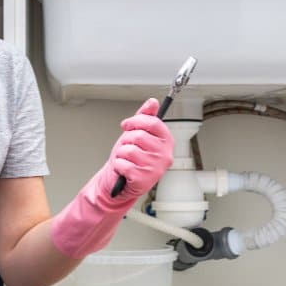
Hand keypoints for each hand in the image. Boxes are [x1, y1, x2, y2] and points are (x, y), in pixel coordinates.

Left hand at [50, 98, 174, 258]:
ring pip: (129, 149)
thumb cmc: (131, 158)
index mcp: (166, 142)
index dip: (136, 121)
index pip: (154, 122)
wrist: (121, 183)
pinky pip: (123, 163)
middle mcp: (165, 155)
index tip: (127, 125)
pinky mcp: (144, 180)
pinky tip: (124, 170)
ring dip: (121, 154)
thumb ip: (145, 117)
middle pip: (139, 135)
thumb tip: (153, 102)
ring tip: (126, 160)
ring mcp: (156, 168)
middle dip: (126, 140)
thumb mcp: (137, 134)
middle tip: (127, 148)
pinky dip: (119, 166)